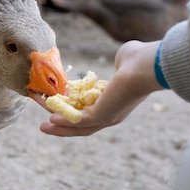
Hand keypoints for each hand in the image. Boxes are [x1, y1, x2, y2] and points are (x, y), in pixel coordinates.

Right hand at [40, 40, 164, 136]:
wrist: (146, 67)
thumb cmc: (138, 60)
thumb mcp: (125, 60)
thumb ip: (120, 63)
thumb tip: (122, 60)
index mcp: (118, 103)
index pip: (93, 113)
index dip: (75, 112)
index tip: (60, 108)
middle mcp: (113, 114)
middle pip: (83, 126)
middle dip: (63, 127)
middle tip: (46, 125)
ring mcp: (108, 117)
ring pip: (79, 127)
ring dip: (59, 128)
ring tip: (43, 127)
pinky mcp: (101, 115)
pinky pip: (78, 121)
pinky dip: (63, 122)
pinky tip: (51, 118)